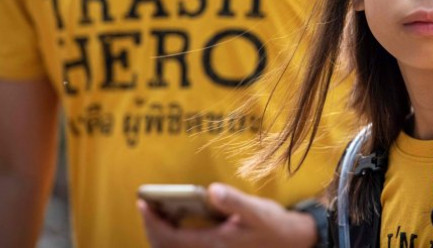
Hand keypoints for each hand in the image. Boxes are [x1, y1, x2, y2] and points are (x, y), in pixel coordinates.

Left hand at [138, 183, 317, 247]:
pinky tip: (173, 222)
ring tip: (153, 213)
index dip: (153, 221)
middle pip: (166, 247)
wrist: (290, 242)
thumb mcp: (256, 210)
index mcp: (214, 244)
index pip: (171, 237)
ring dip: (159, 234)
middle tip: (144, 205)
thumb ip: (234, 201)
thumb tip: (212, 190)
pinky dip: (171, 238)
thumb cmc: (272, 225)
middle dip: (150, 228)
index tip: (142, 203)